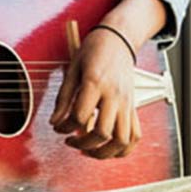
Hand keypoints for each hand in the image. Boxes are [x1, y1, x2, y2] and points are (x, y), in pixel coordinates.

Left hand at [48, 27, 140, 158]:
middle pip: (102, 133)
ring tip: (90, 151)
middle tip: (71, 141)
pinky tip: (108, 148)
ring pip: (122, 140)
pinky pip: (135, 135)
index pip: (80, 117)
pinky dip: (124, 149)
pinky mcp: (133, 106)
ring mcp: (127, 102)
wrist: (119, 38)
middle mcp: (114, 95)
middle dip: (83, 145)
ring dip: (105, 153)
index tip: (58, 127)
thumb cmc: (94, 49)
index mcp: (96, 83)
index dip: (65, 127)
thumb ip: (64, 97)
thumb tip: (55, 121)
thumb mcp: (73, 68)